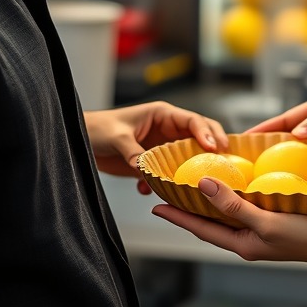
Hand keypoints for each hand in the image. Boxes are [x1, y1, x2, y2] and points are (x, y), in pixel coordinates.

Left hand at [85, 102, 227, 194]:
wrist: (80, 141)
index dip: (207, 133)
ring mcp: (162, 147)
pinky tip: (147, 191)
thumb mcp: (116, 137)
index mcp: (162, 114)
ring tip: (197, 185)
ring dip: (189, 171)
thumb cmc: (98, 128)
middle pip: (199, 137)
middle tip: (226, 163)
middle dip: (213, 149)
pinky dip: (164, 184)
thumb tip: (144, 168)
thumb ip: (132, 151)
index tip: (216, 147)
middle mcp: (166, 129)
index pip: (193, 120)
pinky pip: (168, 173)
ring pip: (186, 158)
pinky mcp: (153, 163)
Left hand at [151, 178, 306, 266]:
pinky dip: (233, 196)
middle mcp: (247, 239)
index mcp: (241, 244)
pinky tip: (235, 184)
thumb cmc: (305, 236)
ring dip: (210, 202)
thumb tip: (203, 185)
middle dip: (189, 208)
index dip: (178, 217)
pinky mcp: (274, 221)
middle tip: (169, 192)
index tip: (156, 205)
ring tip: (193, 187)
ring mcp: (261, 231)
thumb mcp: (266, 221)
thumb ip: (234, 205)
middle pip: (211, 221)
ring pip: (227, 214)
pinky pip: (245, 207)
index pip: (201, 228)